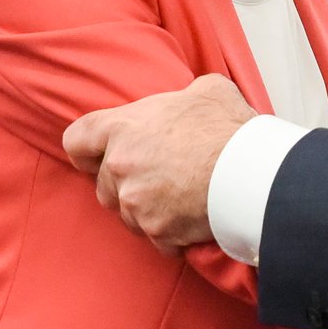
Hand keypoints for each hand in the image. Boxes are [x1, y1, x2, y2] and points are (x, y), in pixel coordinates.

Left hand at [62, 74, 255, 254]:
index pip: (76, 141)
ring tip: (179, 198)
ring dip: (147, 210)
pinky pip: (156, 238)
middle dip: (126, 184)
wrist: (252, 172)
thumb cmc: (229, 128)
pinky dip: (171, 234)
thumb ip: (181, 96)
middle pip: (104, 184)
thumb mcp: (206, 90)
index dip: (86, 151)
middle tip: (158, 178)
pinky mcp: (157, 231)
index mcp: (122, 128)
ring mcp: (136, 203)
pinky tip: (192, 219)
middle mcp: (120, 167)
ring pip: (128, 214)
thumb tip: (188, 101)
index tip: (97, 156)